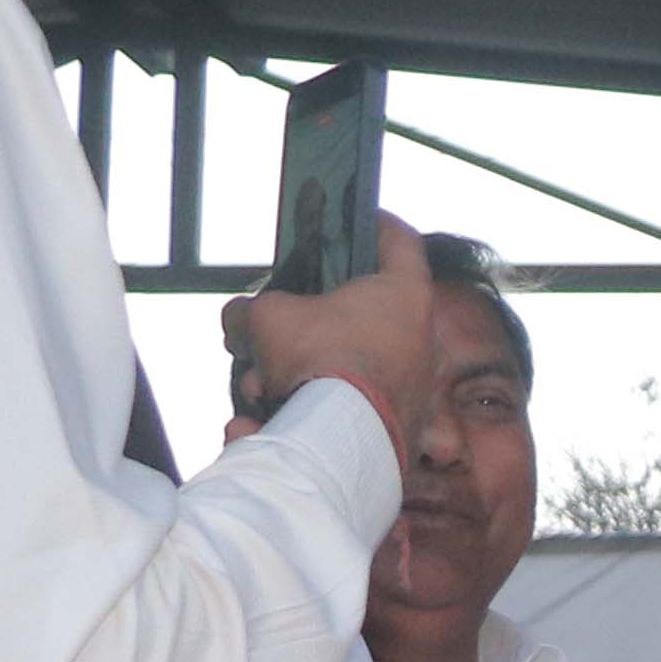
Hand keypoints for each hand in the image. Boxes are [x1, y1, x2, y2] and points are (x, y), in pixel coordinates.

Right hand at [223, 215, 441, 451]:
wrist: (340, 443)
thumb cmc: (316, 359)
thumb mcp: (267, 318)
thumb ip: (249, 311)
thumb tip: (239, 323)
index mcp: (404, 295)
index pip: (398, 239)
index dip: (375, 222)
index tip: (357, 218)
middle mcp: (421, 338)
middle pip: (358, 315)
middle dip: (302, 327)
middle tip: (267, 335)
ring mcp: (417, 387)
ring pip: (345, 367)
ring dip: (293, 376)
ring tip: (257, 390)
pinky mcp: (402, 429)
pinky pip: (346, 413)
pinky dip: (305, 417)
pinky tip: (258, 427)